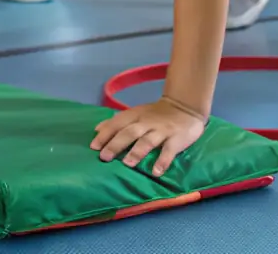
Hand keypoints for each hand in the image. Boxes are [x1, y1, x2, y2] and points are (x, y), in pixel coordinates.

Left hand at [91, 97, 206, 176]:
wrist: (184, 106)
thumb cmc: (155, 113)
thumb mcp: (135, 113)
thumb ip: (117, 121)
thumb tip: (96, 130)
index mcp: (135, 115)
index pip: (117, 123)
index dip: (105, 134)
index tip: (93, 147)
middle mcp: (146, 122)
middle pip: (129, 132)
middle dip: (116, 144)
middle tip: (104, 157)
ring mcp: (162, 131)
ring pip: (147, 141)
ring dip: (137, 152)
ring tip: (127, 164)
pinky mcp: (176, 139)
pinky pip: (169, 151)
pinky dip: (162, 161)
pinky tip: (156, 172)